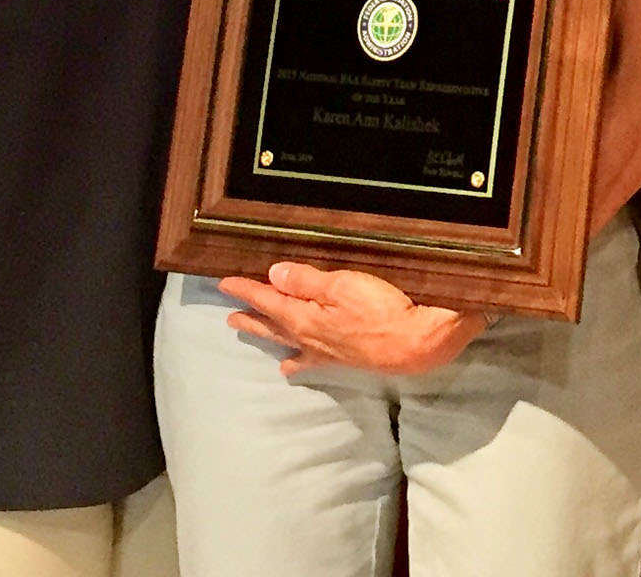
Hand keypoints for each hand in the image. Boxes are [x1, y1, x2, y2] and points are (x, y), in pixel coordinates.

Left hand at [219, 263, 491, 376]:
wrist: (416, 345)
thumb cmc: (381, 309)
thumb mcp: (342, 285)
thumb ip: (306, 280)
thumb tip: (273, 274)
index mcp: (303, 318)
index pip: (267, 300)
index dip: (245, 289)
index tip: (224, 282)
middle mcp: (308, 338)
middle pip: (271, 324)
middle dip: (250, 315)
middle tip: (229, 314)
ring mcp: (324, 352)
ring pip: (286, 341)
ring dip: (266, 334)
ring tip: (248, 332)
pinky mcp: (341, 360)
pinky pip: (308, 361)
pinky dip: (296, 361)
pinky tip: (292, 366)